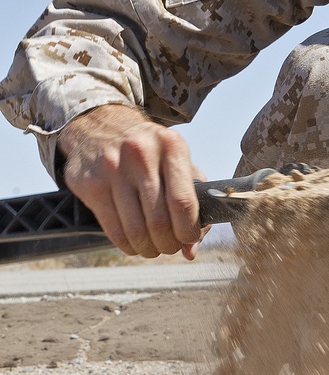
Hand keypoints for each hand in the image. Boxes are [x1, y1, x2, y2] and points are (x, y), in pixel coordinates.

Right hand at [59, 105, 205, 259]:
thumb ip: (193, 200)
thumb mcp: (175, 160)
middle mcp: (140, 154)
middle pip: (159, 220)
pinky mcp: (90, 184)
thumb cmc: (148, 150)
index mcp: (170, 146)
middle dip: (168, 244)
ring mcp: (111, 168)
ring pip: (135, 229)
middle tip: (170, 247)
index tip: (189, 239)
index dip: (188, 231)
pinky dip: (127, 244)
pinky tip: (134, 243)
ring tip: (153, 247)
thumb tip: (192, 248)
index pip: (183, 202)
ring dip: (148, 248)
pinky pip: (112, 229)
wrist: (99, 125)